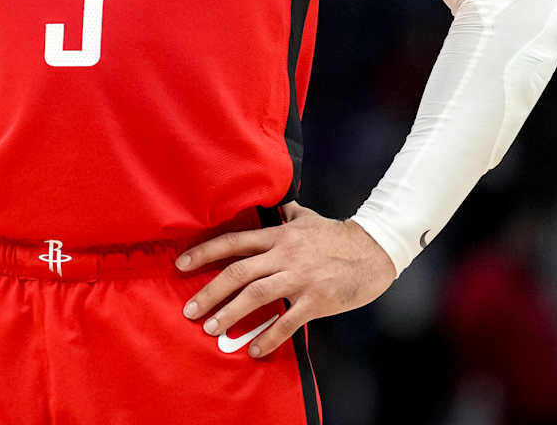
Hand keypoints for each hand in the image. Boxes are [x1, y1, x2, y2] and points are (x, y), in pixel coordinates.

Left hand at [174, 202, 397, 356]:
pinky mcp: (317, 299)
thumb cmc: (339, 235)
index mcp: (279, 236)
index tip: (181, 265)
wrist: (375, 250)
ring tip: (212, 329)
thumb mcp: (309, 218)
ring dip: (230, 314)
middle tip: (190, 310)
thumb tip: (276, 206)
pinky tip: (254, 350)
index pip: (234, 241)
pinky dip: (268, 337)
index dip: (205, 253)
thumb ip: (288, 213)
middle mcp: (284, 255)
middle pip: (238, 272)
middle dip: (210, 292)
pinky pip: (287, 321)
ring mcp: (300, 277)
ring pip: (256, 295)